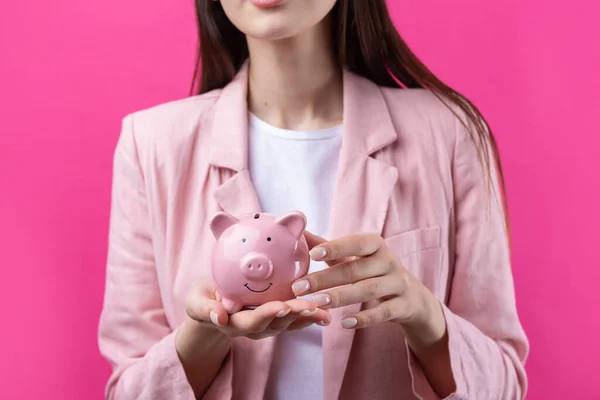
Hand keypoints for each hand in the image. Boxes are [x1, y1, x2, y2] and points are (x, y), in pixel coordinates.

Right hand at [185, 278, 331, 339]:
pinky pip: (293, 321)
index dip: (267, 314)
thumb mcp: (195, 301)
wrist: (210, 307)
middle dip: (293, 315)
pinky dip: (309, 317)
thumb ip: (204, 309)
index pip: (252, 321)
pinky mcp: (274, 321)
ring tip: (324, 310)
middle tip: (310, 306)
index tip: (281, 305)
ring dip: (306, 318)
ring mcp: (265, 326)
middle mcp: (252, 328)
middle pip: (275, 324)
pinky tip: (324, 312)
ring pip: (287, 324)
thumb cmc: (202, 299)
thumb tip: (217, 317)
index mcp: (233, 323)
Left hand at [293, 232, 444, 339]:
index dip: (336, 247)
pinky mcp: (403, 306)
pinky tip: (344, 322)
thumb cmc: (373, 272)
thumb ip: (329, 248)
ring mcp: (398, 284)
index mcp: (376, 245)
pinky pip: (383, 313)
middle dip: (326, 278)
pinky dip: (364, 318)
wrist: (412, 297)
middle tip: (300, 287)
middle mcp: (389, 261)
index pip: (356, 243)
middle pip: (356, 269)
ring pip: (368, 290)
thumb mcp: (356, 257)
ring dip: (341, 296)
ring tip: (318, 302)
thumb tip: (299, 233)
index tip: (313, 254)